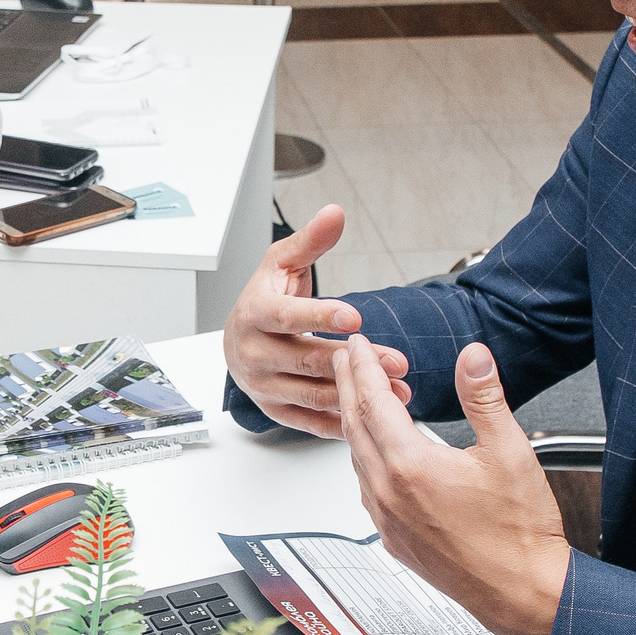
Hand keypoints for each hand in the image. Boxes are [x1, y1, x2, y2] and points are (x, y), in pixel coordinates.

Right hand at [221, 204, 409, 438]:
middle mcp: (253, 353)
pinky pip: (309, 421)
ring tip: (398, 390)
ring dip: (358, 395)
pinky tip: (372, 415)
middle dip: (356, 362)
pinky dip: (341, 421)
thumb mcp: (281, 263)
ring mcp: (263, 385)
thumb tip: (334, 213)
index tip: (355, 318)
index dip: (321, 317)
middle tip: (397, 361)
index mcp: (254, 315)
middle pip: (308, 360)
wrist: (237, 339)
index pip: (288, 318)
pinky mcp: (274, 409)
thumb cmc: (263, 299)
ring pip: (313, 394)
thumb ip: (310, 241)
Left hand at [334, 335, 570, 634]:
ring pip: (355, 458)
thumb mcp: (509, 451)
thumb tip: (473, 357)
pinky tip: (375, 453)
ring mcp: (387, 519)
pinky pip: (365, 488)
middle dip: (347, 387)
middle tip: (342, 360)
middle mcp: (388, 493)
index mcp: (411, 466)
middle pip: (354, 426)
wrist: (521, 592)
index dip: (364, 368)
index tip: (357, 346)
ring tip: (358, 399)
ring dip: (353, 422)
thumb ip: (484, 398)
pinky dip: (363, 458)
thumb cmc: (518, 533)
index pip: (373, 402)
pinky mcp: (393, 539)